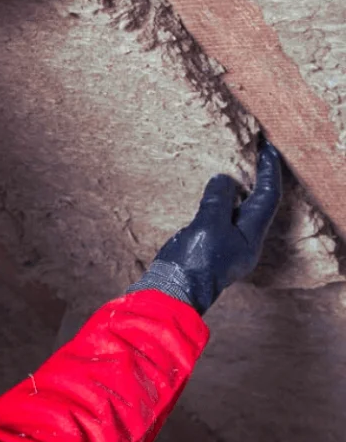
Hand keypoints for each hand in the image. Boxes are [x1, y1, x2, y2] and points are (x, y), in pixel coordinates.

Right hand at [128, 142, 282, 313]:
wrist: (172, 292)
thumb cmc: (194, 262)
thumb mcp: (208, 225)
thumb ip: (218, 200)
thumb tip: (224, 180)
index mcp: (251, 237)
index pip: (268, 198)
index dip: (269, 171)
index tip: (267, 149)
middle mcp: (245, 243)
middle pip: (259, 206)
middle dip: (260, 180)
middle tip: (256, 156)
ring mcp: (227, 248)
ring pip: (241, 213)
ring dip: (240, 192)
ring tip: (236, 172)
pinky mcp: (210, 251)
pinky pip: (223, 220)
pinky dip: (222, 204)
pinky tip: (212, 198)